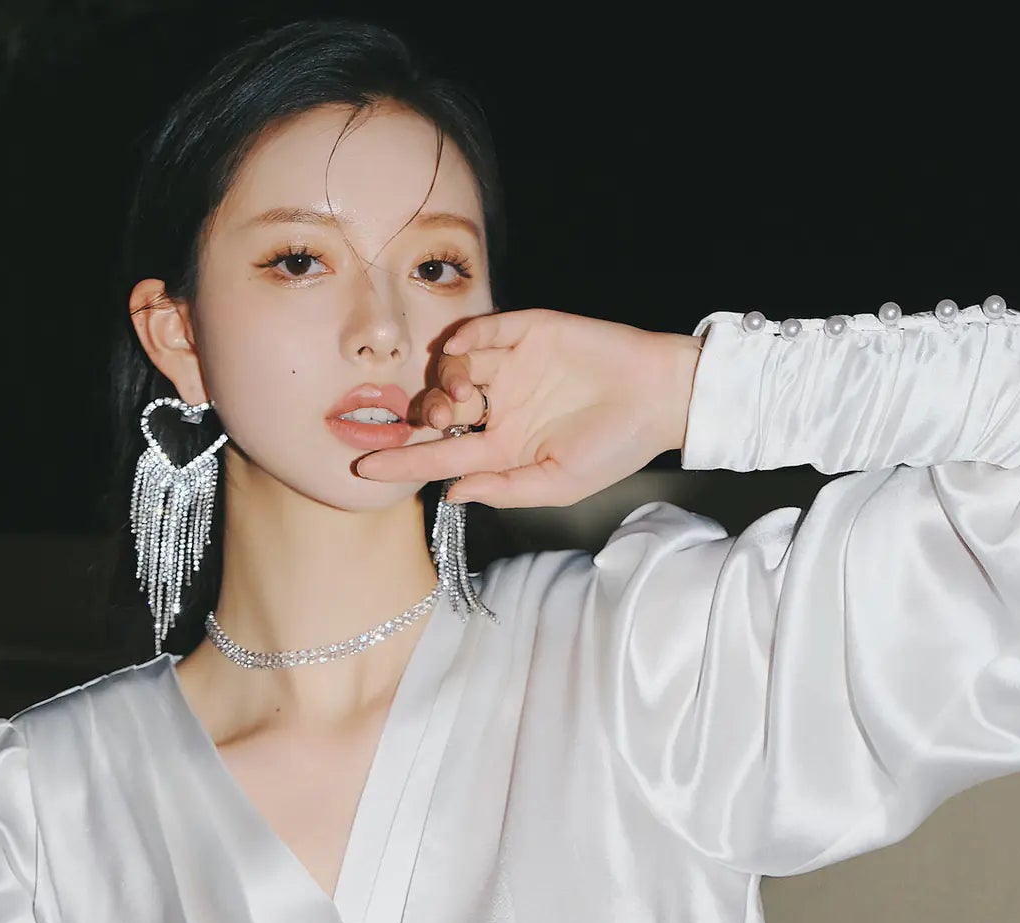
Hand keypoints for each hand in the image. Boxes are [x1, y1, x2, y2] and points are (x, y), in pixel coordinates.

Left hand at [353, 308, 702, 507]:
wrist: (658, 397)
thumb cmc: (614, 448)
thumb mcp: (557, 483)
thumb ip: (504, 488)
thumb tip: (453, 492)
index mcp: (503, 448)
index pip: (441, 455)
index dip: (403, 461)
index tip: (362, 468)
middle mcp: (500, 407)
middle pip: (439, 408)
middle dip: (424, 414)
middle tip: (437, 418)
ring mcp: (512, 369)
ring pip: (454, 369)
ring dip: (444, 381)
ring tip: (462, 396)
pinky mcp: (527, 333)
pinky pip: (483, 331)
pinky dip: (463, 339)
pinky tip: (460, 353)